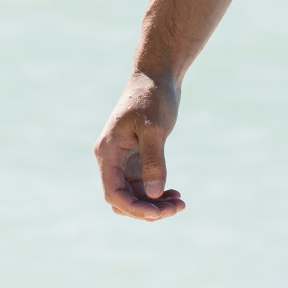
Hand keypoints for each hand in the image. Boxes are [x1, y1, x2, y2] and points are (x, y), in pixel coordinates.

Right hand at [94, 72, 185, 221]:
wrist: (158, 74)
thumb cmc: (153, 96)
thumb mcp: (155, 128)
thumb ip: (153, 160)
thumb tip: (154, 194)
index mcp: (108, 153)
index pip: (113, 193)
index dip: (134, 208)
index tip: (158, 213)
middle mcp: (112, 159)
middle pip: (124, 199)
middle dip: (147, 209)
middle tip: (177, 208)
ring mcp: (124, 159)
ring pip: (134, 194)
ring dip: (154, 203)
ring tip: (179, 203)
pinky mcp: (138, 156)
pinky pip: (143, 184)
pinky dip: (157, 192)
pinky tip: (175, 193)